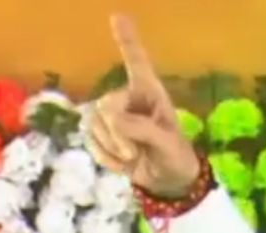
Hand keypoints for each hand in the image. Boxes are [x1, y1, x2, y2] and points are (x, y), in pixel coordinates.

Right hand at [87, 14, 200, 198]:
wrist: (167, 183)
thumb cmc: (176, 157)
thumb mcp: (167, 144)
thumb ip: (143, 130)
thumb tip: (114, 120)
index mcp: (150, 94)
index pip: (137, 63)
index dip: (127, 41)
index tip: (118, 17)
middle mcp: (128, 99)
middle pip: (105, 106)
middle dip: (118, 134)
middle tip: (136, 152)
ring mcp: (112, 117)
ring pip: (93, 124)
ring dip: (112, 147)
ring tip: (133, 156)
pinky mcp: (100, 134)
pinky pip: (90, 141)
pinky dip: (106, 158)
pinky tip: (123, 162)